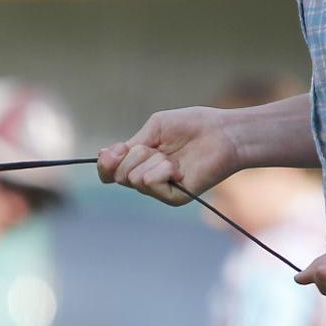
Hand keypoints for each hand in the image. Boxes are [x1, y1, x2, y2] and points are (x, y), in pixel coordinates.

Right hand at [98, 107, 240, 205]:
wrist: (223, 134)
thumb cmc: (193, 126)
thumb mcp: (155, 129)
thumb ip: (131, 144)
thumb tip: (102, 155)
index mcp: (141, 162)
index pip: (110, 173)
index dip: (106, 163)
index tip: (114, 149)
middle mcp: (147, 178)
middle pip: (118, 176)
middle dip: (133, 156)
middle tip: (156, 148)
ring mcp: (160, 190)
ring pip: (133, 179)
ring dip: (151, 160)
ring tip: (173, 157)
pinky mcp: (173, 198)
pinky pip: (150, 184)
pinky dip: (161, 170)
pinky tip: (179, 167)